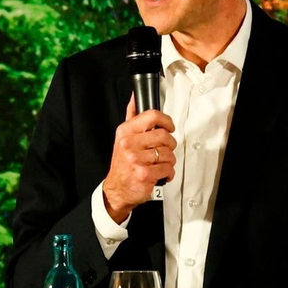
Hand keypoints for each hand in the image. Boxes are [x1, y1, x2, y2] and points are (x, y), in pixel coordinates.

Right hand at [101, 96, 175, 222]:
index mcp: (126, 131)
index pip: (152, 116)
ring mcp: (136, 159)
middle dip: (169, 144)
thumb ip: (131, 116)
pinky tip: (160, 173)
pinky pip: (168, 168)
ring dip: (169, 160)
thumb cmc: (122, 163)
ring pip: (168, 153)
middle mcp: (129, 144)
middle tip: (164, 149)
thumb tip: (135, 98)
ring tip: (160, 163)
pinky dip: (168, 172)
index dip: (166, 120)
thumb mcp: (122, 137)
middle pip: (164, 135)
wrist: (117, 189)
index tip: (169, 126)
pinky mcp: (144, 174)